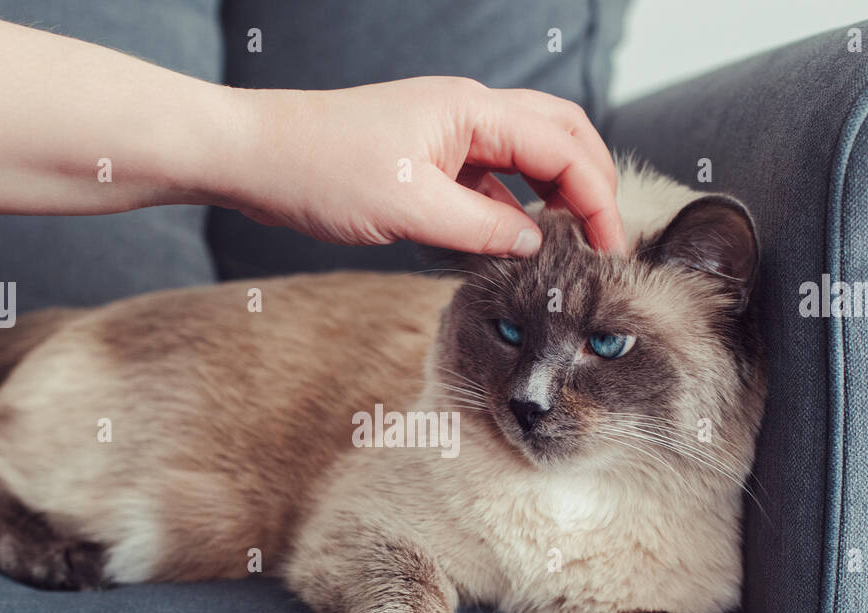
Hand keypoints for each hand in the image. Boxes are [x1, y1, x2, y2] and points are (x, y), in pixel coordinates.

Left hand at [215, 77, 627, 256]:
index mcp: (473, 110)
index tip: (611, 246)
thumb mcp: (411, 208)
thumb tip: (537, 245)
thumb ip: (483, 229)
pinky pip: (488, 184)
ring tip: (568, 247)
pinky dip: (510, 212)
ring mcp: (448, 137)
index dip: (596, 197)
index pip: (563, 147)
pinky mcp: (427, 162)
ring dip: (553, 197)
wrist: (256, 158)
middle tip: (605, 236)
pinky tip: (513, 246)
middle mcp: (468, 114)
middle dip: (591, 183)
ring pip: (525, 160)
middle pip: (558, 136)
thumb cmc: (322, 168)